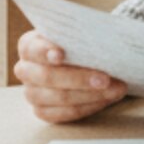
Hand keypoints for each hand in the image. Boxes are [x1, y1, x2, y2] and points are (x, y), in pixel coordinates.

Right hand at [13, 29, 127, 124]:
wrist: (88, 58)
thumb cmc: (83, 41)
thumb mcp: (83, 30)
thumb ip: (84, 32)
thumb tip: (102, 36)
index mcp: (30, 45)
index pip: (33, 49)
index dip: (45, 52)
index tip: (61, 55)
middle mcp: (25, 69)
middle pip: (47, 77)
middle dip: (79, 78)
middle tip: (106, 79)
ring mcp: (32, 92)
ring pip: (58, 97)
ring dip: (90, 95)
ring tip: (117, 89)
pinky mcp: (43, 110)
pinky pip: (64, 113)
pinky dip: (88, 107)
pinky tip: (106, 99)